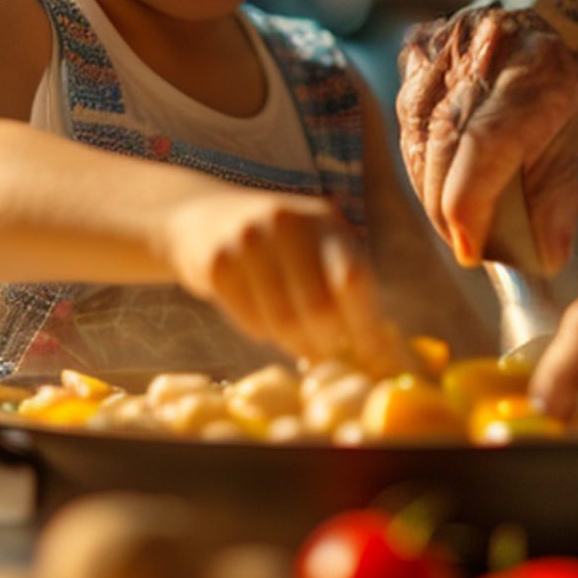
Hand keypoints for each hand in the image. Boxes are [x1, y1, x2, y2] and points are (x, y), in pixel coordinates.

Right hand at [155, 186, 392, 368]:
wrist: (201, 219)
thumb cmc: (274, 245)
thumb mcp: (312, 245)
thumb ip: (342, 283)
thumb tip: (376, 349)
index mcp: (324, 221)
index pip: (354, 279)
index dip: (365, 324)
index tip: (373, 357)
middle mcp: (288, 223)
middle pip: (320, 307)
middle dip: (326, 344)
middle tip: (324, 358)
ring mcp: (249, 240)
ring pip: (284, 322)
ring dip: (294, 343)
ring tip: (294, 338)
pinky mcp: (217, 262)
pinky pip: (251, 322)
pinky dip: (261, 332)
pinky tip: (260, 315)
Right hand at [395, 6, 577, 272]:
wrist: (543, 35)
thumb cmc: (559, 92)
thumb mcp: (575, 141)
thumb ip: (558, 198)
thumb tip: (545, 257)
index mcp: (540, 68)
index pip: (487, 143)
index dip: (469, 204)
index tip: (470, 249)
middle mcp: (488, 44)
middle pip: (444, 142)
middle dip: (446, 207)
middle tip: (464, 242)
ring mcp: (447, 41)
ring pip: (417, 133)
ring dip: (429, 186)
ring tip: (454, 215)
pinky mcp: (417, 47)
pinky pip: (407, 117)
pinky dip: (420, 156)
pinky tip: (440, 175)